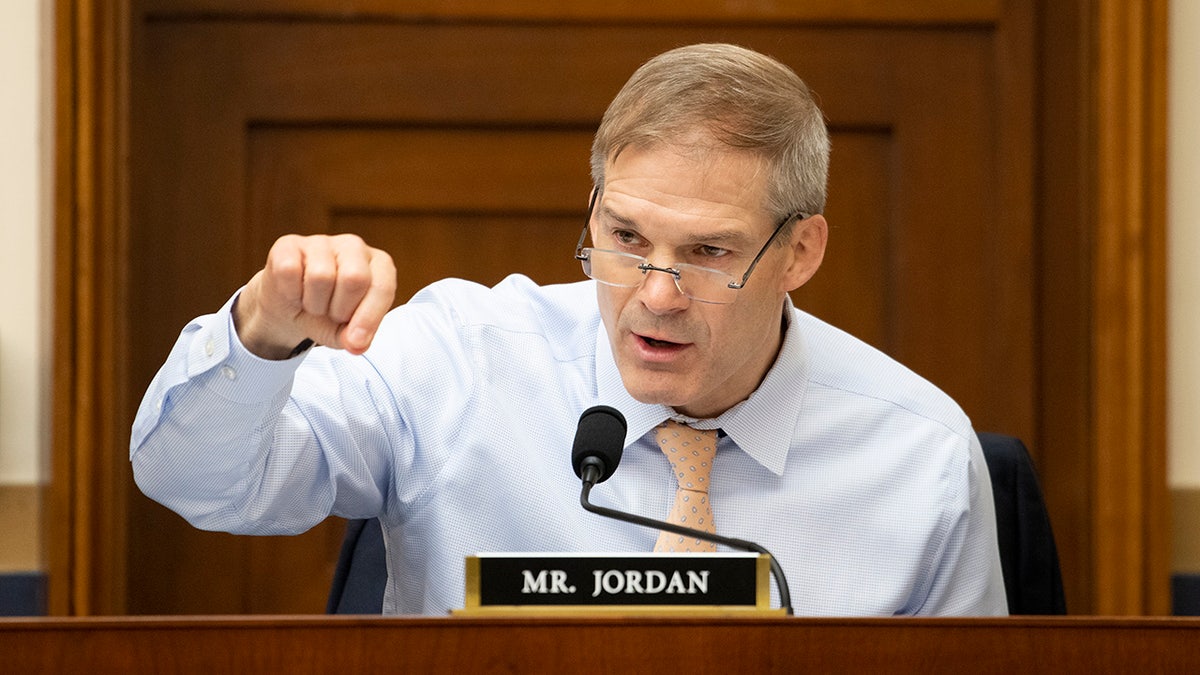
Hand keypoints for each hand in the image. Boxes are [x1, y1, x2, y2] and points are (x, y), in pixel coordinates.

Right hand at [233, 234, 396, 358]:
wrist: (290, 307)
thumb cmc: (327, 314)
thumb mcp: (346, 332)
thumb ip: (356, 338)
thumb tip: (356, 343)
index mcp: (379, 265)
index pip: (382, 287)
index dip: (369, 318)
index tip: (356, 341)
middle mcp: (354, 246)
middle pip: (354, 278)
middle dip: (339, 308)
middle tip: (331, 313)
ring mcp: (321, 242)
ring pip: (320, 276)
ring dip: (313, 303)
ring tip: (313, 303)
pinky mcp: (289, 243)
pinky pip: (290, 270)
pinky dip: (290, 292)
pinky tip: (294, 291)